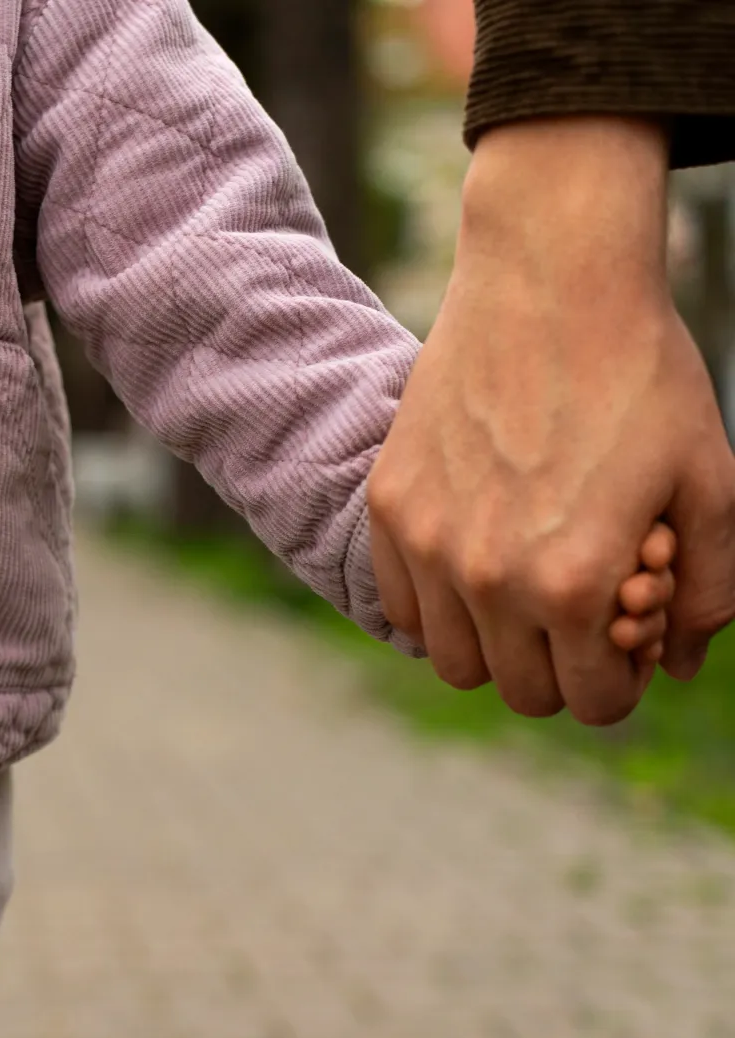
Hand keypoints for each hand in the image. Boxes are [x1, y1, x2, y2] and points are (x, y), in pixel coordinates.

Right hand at [369, 117, 734, 725]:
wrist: (551, 281)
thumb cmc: (643, 375)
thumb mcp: (709, 484)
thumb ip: (706, 589)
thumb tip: (679, 664)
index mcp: (572, 583)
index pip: (593, 701)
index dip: (624, 680)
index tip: (629, 634)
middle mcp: (487, 577)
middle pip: (520, 692)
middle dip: (564, 669)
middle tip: (585, 612)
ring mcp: (428, 543)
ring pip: (454, 662)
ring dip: (497, 645)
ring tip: (528, 590)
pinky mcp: (391, 506)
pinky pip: (402, 605)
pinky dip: (440, 604)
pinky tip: (478, 557)